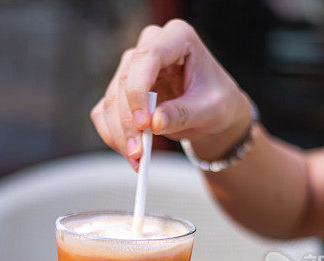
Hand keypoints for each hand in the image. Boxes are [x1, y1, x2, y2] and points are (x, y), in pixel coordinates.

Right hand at [91, 19, 251, 170]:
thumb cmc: (218, 101)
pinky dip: (114, 136)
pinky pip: (105, 112)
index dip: (139, 91)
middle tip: (139, 153)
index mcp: (178, 38)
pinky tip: (131, 153)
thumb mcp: (212, 110)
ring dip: (120, 133)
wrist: (212, 110)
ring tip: (137, 159)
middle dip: (128, 122)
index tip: (144, 124)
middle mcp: (150, 46)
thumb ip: (185, 114)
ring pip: (111, 100)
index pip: (147, 57)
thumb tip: (155, 123)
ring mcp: (131, 67)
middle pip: (125, 81)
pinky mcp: (120, 89)